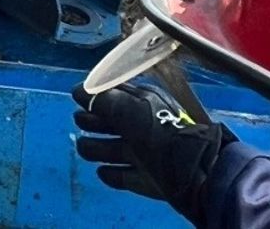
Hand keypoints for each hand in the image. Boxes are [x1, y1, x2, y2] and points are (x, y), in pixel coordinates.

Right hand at [72, 84, 236, 222]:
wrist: (192, 169)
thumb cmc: (158, 132)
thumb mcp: (128, 108)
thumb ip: (101, 99)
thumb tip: (79, 91)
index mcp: (145, 104)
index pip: (116, 96)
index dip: (96, 97)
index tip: (77, 98)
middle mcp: (147, 127)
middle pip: (115, 124)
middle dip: (95, 123)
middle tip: (79, 122)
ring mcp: (149, 154)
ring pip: (118, 150)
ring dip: (99, 149)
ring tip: (83, 149)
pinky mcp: (151, 179)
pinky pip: (127, 175)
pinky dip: (114, 174)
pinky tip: (103, 172)